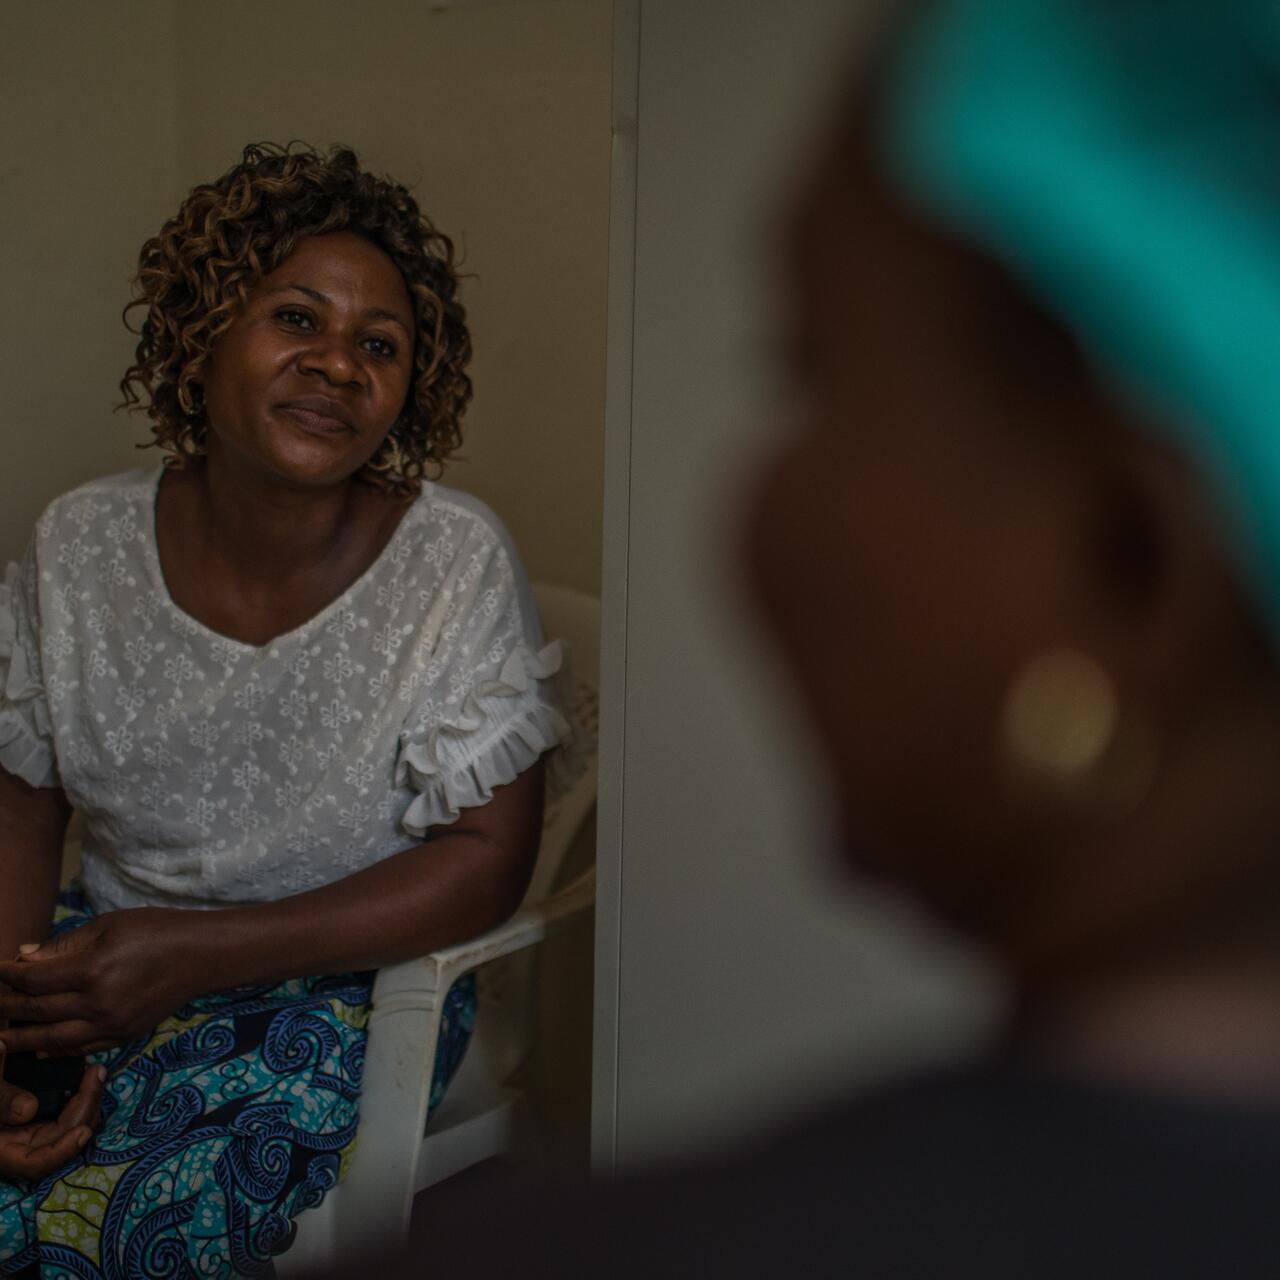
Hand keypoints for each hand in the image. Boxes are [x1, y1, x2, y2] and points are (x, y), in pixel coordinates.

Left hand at [0, 909, 199, 1056]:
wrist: (202, 955)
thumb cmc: (157, 930)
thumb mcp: (109, 925)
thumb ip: (63, 945)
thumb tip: (23, 958)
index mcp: (92, 970)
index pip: (33, 980)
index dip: (7, 976)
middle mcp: (98, 1004)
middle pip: (37, 1012)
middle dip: (6, 1008)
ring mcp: (111, 1025)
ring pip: (52, 1040)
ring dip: (21, 1039)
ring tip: (0, 1037)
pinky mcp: (124, 1036)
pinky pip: (80, 1049)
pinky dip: (54, 1051)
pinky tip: (40, 1048)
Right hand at [0, 1055, 104, 1179]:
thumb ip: (0, 1100)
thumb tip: (28, 1109)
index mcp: (2, 1152)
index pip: (36, 1164)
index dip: (61, 1152)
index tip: (83, 1132)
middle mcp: (17, 1148)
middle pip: (61, 1140)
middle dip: (85, 1109)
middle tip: (96, 1074)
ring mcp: (28, 1134)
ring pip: (67, 1127)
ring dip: (86, 1102)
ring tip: (95, 1072)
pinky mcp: (36, 1120)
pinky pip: (63, 1115)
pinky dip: (77, 1099)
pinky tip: (86, 1078)